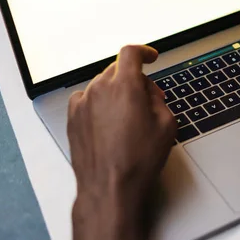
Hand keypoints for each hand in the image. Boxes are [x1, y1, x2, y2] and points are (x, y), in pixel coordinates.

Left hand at [68, 45, 175, 218]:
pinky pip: (88, 100)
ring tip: (130, 117)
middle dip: (135, 79)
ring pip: (103, 85)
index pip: (131, 53)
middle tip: (149, 99)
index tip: (150, 57)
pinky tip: (111, 123)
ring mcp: (83, 104)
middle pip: (117, 70)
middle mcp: (100, 90)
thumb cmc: (138, 161)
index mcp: (125, 86)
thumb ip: (158, 99)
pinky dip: (100, 104)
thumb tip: (149, 93)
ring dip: (117, 93)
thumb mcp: (167, 125)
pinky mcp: (73, 118)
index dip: (144, 52)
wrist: (110, 187)